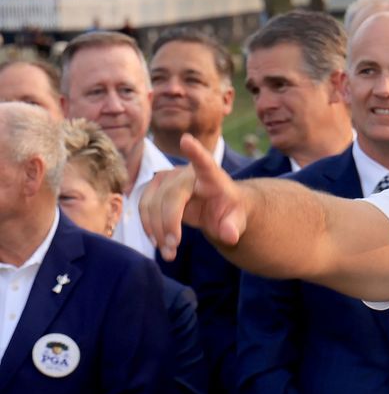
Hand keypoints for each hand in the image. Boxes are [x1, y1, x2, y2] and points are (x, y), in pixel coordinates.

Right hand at [141, 134, 246, 259]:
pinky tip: (158, 241)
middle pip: (170, 196)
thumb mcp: (237, 221)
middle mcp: (187, 173)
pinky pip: (145, 207)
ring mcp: (168, 179)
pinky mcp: (156, 189)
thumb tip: (230, 235)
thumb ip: (234, 227)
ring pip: (152, 203)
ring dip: (156, 230)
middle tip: (173, 249)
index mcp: (212, 176)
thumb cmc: (230, 211)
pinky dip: (148, 226)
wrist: (218, 208)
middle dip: (168, 224)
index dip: (196, 152)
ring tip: (168, 253)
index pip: (204, 162)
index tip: (187, 140)